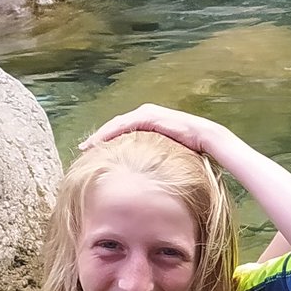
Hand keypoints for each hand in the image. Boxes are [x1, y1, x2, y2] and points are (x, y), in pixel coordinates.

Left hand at [78, 103, 239, 155]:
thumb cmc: (191, 149)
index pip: (122, 131)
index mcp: (148, 122)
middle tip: (82, 149)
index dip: (106, 140)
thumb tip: (148, 177)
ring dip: (100, 135)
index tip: (92, 152)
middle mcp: (145, 114)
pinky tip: (99, 142)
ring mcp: (147, 113)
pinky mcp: (149, 116)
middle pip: (115, 126)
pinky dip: (110, 133)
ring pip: (116, 125)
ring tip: (86, 147)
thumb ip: (156, 159)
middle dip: (98, 138)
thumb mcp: (168, 154)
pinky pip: (124, 125)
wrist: (207, 138)